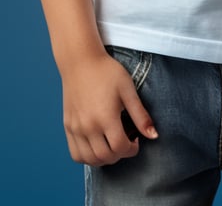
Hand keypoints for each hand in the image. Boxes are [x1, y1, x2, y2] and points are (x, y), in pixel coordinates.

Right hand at [60, 49, 157, 164]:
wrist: (81, 62)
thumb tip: (154, 135)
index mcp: (105, 117)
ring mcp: (75, 128)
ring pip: (89, 159)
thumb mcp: (128, 90)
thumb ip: (141, 115)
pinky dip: (87, 158)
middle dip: (120, 155)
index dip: (131, 149)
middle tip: (126, 143)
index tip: (136, 141)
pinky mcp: (67, 127)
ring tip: (112, 146)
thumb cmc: (107, 72)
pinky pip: (75, 154)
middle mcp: (88, 126)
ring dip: (104, 159)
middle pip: (105, 157)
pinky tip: (97, 147)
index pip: (120, 147)